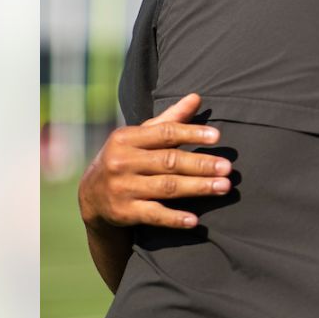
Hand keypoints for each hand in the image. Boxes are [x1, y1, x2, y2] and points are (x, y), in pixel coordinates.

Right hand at [78, 94, 229, 230]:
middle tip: (228, 167)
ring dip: (198, 187)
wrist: (91, 196)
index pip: (164, 133)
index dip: (191, 133)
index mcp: (126, 138)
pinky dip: (174, 218)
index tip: (217, 136)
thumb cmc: (126, 158)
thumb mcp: (140, 137)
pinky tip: (194, 220)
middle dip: (201, 164)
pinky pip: (153, 215)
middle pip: (169, 162)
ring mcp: (122, 188)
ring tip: (224, 187)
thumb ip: (170, 119)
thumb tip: (197, 97)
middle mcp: (121, 162)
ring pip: (166, 187)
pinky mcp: (124, 212)